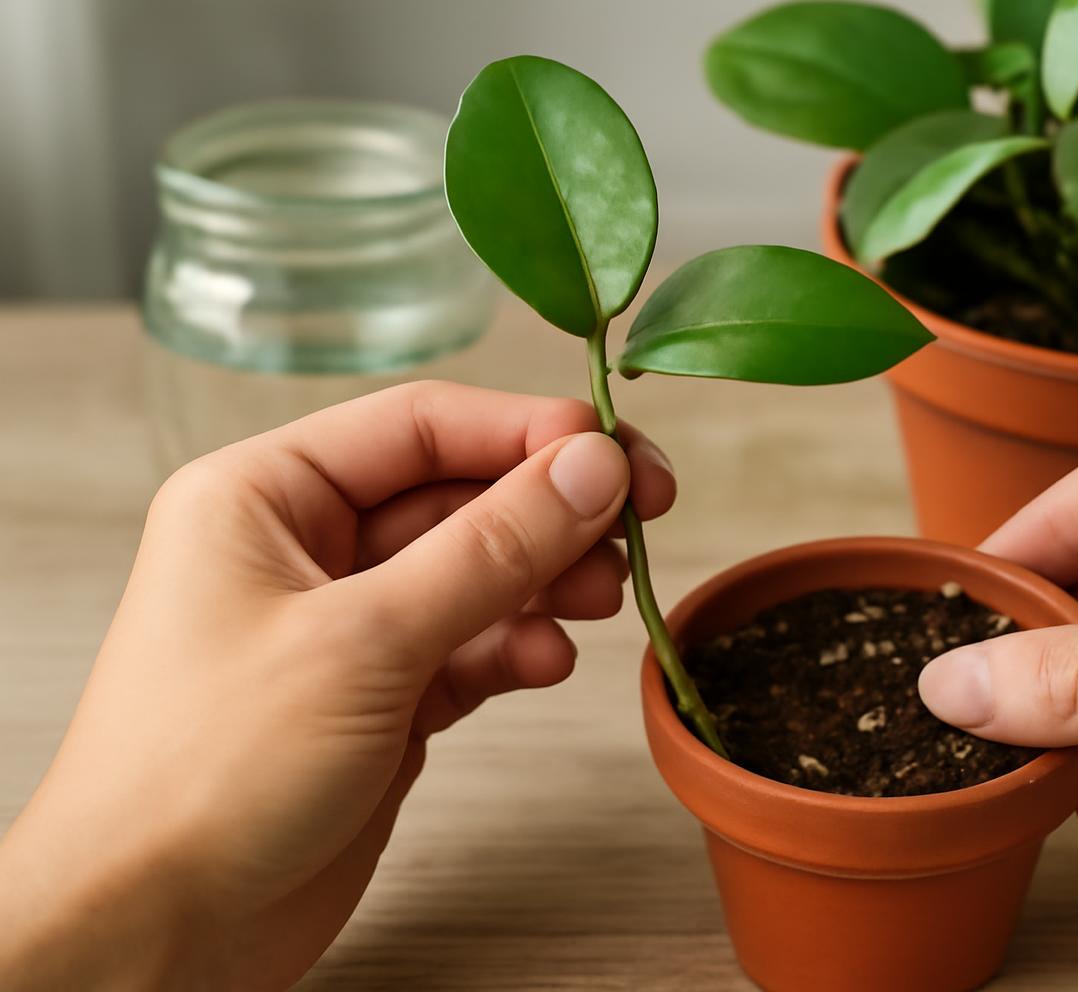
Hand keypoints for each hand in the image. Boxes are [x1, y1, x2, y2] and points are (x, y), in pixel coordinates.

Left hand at [0, 382, 675, 989]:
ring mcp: (347, 626)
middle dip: (549, 509)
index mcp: (265, 495)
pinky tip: (547, 660)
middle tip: (640, 518)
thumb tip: (591, 467)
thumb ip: (490, 547)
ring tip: (603, 597)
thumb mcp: (363, 640)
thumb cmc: (208, 773)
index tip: (616, 453)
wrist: (156, 930)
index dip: (525, 432)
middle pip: (458, 495)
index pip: (419, 427)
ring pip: (476, 572)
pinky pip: (471, 646)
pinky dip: (518, 648)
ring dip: (547, 579)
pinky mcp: (381, 698)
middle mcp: (305, 548)